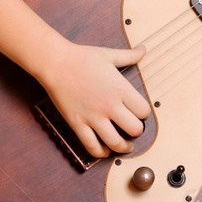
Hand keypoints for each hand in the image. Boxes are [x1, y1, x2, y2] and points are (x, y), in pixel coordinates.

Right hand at [39, 41, 151, 158]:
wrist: (56, 63)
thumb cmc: (83, 58)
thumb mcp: (110, 55)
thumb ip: (130, 56)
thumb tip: (144, 49)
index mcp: (121, 89)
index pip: (144, 111)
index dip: (144, 114)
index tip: (140, 114)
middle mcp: (110, 105)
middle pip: (134, 129)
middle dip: (137, 132)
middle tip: (134, 130)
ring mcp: (93, 117)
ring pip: (115, 142)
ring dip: (123, 147)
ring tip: (126, 146)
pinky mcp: (77, 124)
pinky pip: (92, 146)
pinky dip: (101, 152)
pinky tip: (105, 150)